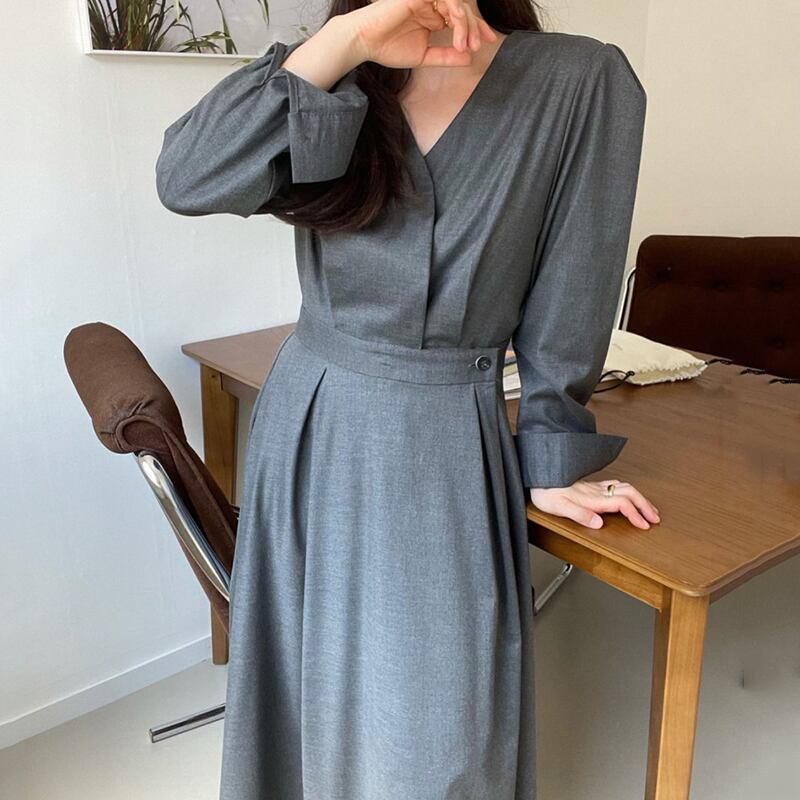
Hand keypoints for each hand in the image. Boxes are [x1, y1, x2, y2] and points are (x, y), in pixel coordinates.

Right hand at [345, 0, 498, 68]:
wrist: (366, 42)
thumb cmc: (388, 48)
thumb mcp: (424, 57)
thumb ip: (445, 56)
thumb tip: (468, 59)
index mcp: (433, 17)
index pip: (460, 19)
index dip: (477, 28)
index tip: (488, 41)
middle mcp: (432, 5)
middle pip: (463, 10)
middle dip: (475, 27)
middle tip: (478, 45)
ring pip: (457, 4)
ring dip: (465, 24)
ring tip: (464, 45)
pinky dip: (455, 14)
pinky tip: (456, 32)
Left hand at [529, 479, 660, 530]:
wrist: (536, 475)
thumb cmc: (544, 492)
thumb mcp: (558, 507)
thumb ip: (580, 515)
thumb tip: (599, 523)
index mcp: (591, 498)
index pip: (622, 503)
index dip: (636, 514)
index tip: (645, 525)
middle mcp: (595, 491)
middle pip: (629, 493)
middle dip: (646, 505)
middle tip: (656, 518)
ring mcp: (593, 487)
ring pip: (625, 487)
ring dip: (640, 497)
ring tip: (649, 508)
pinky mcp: (589, 485)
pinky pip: (615, 485)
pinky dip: (629, 491)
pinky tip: (628, 494)